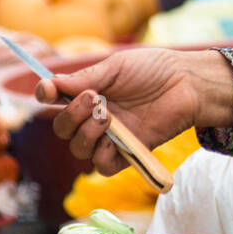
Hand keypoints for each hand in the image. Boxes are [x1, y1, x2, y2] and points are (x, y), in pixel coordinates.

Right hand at [36, 48, 232, 175]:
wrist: (186, 83)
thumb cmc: (154, 70)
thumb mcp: (116, 67)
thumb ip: (85, 79)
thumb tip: (50, 84)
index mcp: (89, 93)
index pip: (56, 101)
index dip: (46, 97)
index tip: (48, 91)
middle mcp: (95, 116)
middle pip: (63, 129)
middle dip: (70, 115)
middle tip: (93, 99)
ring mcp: (111, 136)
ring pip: (79, 148)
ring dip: (85, 133)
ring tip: (107, 116)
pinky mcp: (128, 152)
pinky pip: (102, 166)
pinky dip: (101, 155)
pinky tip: (111, 139)